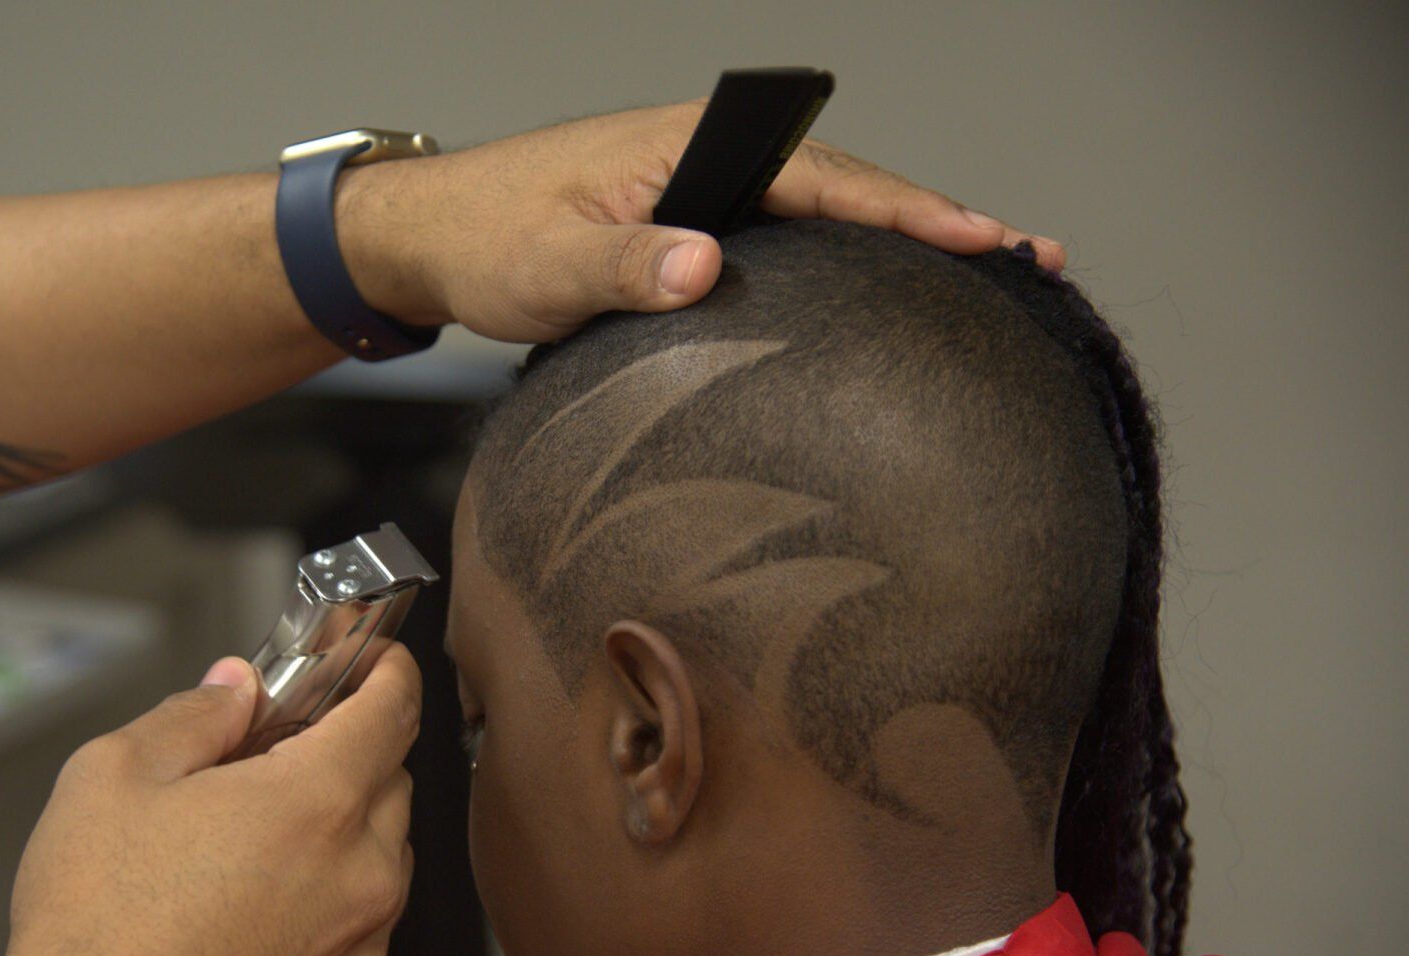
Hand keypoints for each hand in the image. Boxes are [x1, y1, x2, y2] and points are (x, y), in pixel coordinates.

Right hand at [0, 646, 419, 955]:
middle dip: (346, 750)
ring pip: (380, 859)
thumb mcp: (115, 774)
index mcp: (317, 802)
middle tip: (275, 747)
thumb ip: (195, 714)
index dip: (385, 668)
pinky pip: (354, 929)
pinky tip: (246, 909)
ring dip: (337, 831)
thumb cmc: (93, 929)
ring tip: (248, 837)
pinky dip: (321, 903)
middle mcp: (360, 876)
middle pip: (389, 781)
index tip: (370, 657)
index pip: (394, 708)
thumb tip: (235, 691)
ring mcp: (357, 948)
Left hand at [340, 101, 1064, 342]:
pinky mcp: (687, 233)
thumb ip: (621, 266)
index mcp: (684, 149)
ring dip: (900, 245)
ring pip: (822, 217)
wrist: (430, 238)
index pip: (819, 175)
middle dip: (936, 223)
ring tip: (991, 282)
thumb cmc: (486, 241)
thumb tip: (705, 266)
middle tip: (1030, 260)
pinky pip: (787, 244)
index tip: (981, 239)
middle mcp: (705, 162)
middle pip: (845, 188)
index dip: (905, 208)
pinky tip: (884, 302)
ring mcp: (701, 196)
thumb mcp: (546, 265)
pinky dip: (845, 264)